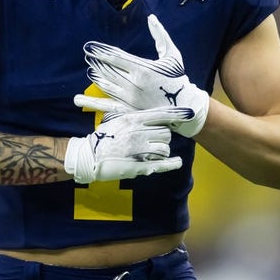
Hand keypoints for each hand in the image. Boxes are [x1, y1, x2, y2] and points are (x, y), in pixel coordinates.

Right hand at [64, 107, 186, 183]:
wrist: (89, 156)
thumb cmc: (104, 136)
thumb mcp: (118, 119)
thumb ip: (136, 117)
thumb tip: (154, 115)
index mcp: (133, 119)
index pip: (161, 115)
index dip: (177, 114)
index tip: (190, 113)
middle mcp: (137, 133)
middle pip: (166, 133)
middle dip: (164, 137)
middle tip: (154, 140)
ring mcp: (138, 151)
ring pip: (165, 148)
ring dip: (162, 150)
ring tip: (152, 151)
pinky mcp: (138, 166)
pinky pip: (161, 163)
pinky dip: (172, 163)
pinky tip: (177, 162)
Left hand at [76, 14, 209, 137]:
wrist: (185, 105)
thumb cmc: (179, 77)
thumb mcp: (172, 54)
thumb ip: (160, 35)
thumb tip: (151, 17)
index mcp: (143, 69)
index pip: (116, 58)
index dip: (101, 52)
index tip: (90, 47)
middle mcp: (134, 84)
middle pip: (108, 70)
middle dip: (97, 62)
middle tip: (87, 55)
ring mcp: (130, 99)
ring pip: (106, 85)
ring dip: (97, 75)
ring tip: (90, 67)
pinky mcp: (129, 110)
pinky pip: (106, 104)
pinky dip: (92, 101)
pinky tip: (80, 97)